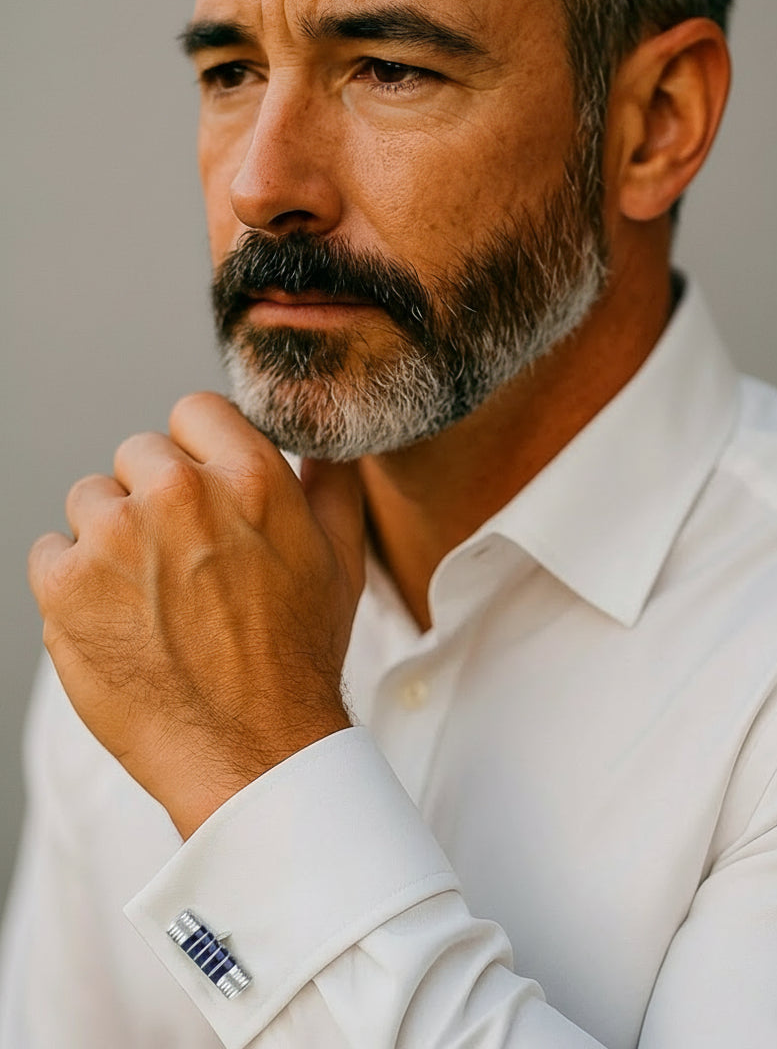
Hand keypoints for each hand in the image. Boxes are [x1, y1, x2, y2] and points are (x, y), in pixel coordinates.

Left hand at [28, 393, 364, 838]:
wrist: (249, 750)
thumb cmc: (297, 658)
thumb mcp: (340, 560)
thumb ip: (331, 484)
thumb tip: (325, 444)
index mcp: (249, 478)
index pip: (194, 412)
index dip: (199, 451)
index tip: (201, 492)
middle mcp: (179, 495)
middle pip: (137, 454)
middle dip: (154, 498)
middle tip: (180, 561)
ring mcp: (116, 537)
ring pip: (90, 501)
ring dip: (110, 539)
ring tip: (149, 598)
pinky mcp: (66, 585)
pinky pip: (50, 552)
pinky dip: (71, 583)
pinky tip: (115, 620)